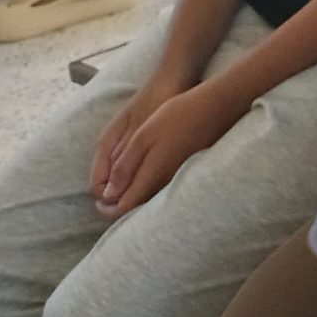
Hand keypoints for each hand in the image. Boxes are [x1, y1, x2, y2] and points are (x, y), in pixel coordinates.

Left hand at [93, 80, 246, 217]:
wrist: (216, 108)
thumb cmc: (177, 118)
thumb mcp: (142, 138)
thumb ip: (125, 167)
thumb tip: (109, 194)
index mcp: (151, 176)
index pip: (124, 207)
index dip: (108, 209)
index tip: (99, 201)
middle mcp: (166, 183)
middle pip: (138, 206)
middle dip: (120, 202)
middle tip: (108, 192)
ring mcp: (178, 177)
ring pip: (150, 197)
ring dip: (134, 194)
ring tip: (124, 180)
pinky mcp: (186, 170)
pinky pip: (162, 187)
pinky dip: (148, 186)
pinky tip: (146, 171)